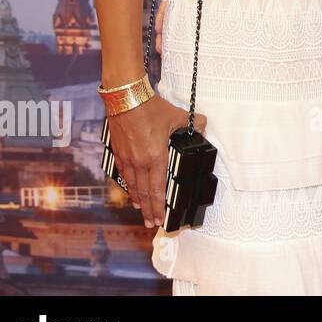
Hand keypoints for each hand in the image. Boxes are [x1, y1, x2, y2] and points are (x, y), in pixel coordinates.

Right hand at [107, 96, 206, 228]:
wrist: (125, 98)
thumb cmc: (151, 108)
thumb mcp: (177, 116)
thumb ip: (193, 123)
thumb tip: (203, 125)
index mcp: (156, 157)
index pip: (158, 188)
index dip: (159, 206)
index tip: (161, 219)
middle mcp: (139, 162)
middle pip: (144, 192)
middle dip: (149, 209)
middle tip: (151, 223)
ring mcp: (127, 158)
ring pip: (132, 185)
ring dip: (137, 199)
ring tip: (141, 210)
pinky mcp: (118, 151)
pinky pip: (123, 173)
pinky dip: (128, 184)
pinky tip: (130, 188)